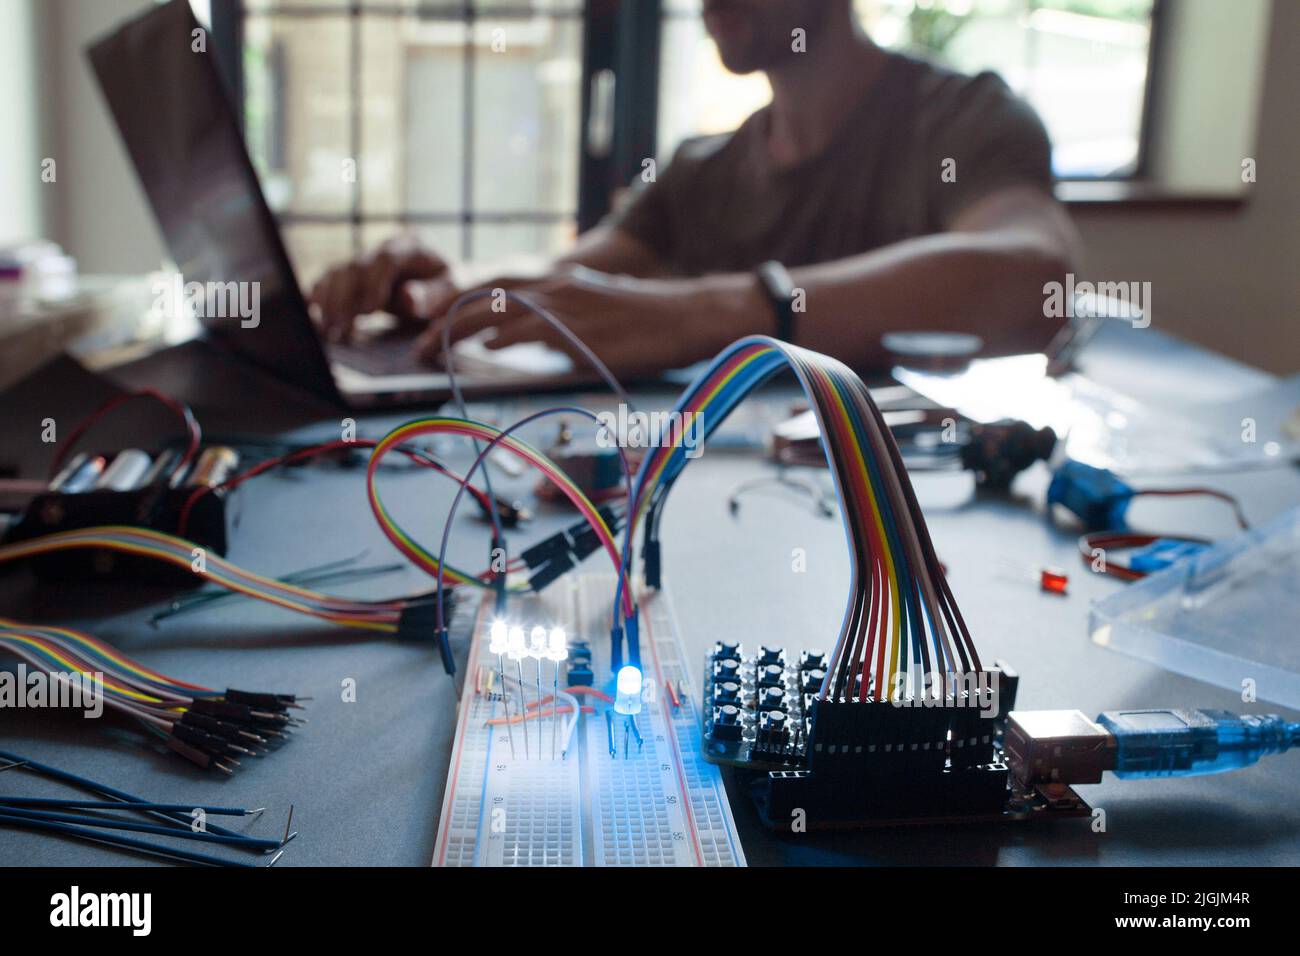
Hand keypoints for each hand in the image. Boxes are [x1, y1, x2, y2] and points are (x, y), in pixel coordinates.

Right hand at [308, 234, 453, 341]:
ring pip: (337, 274)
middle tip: (339, 328)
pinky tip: (316, 321)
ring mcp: (367, 259)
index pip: (387, 258)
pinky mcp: (353, 275)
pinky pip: (329, 283)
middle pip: (356, 266)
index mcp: (412, 244)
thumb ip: (434, 294)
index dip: (375, 283)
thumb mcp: (453, 290)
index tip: (370, 310)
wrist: (443, 284)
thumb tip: (407, 297)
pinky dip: (319, 301)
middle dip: (345, 298)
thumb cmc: (450, 287)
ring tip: (328, 331)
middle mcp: (384, 247)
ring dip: (329, 303)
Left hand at [412, 268, 764, 376]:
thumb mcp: (596, 318)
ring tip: (428, 349)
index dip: (457, 303)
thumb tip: (530, 350)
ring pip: (498, 310)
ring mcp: (568, 305)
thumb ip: (558, 330)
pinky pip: (532, 329)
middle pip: (485, 295)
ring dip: (458, 330)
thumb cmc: (648, 324)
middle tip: (414, 341)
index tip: (426, 322)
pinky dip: (503, 336)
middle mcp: (556, 287)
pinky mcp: (582, 327)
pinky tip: (481, 346)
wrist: (689, 317)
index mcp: (559, 283)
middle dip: (443, 316)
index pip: (496, 289)